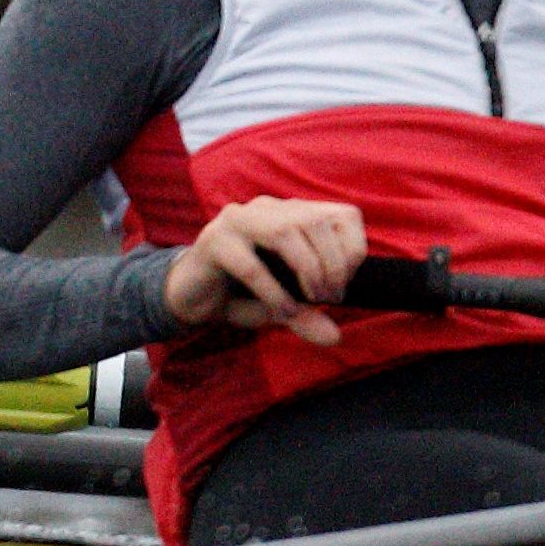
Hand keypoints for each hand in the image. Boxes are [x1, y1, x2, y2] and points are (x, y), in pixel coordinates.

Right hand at [161, 197, 364, 346]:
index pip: (341, 214)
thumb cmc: (243, 294)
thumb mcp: (285, 305)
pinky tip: (282, 312)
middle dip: (333, 264)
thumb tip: (334, 336)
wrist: (191, 296)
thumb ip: (308, 316)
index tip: (345, 283)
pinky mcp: (213, 242)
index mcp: (291, 213)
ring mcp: (236, 222)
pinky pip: (251, 265)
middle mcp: (266, 209)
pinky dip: (274, 293)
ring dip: (308, 271)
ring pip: (285, 233)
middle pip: (315, 221)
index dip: (353, 249)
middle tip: (329, 298)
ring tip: (310, 302)